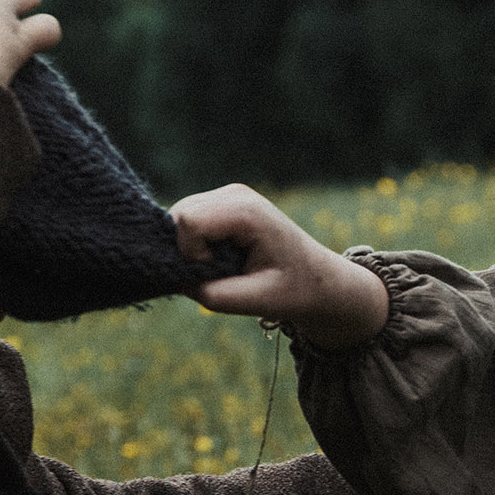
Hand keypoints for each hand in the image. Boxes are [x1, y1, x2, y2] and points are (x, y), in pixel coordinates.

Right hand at [172, 185, 390, 349]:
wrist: (318, 278)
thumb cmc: (294, 289)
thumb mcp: (256, 301)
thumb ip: (213, 294)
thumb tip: (176, 280)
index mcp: (247, 211)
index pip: (188, 221)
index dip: (191, 253)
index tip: (219, 271)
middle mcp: (234, 194)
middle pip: (178, 215)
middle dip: (187, 250)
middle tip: (222, 271)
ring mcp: (227, 195)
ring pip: (179, 217)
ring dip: (191, 248)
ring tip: (225, 264)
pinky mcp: (221, 204)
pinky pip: (188, 221)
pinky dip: (195, 244)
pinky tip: (222, 257)